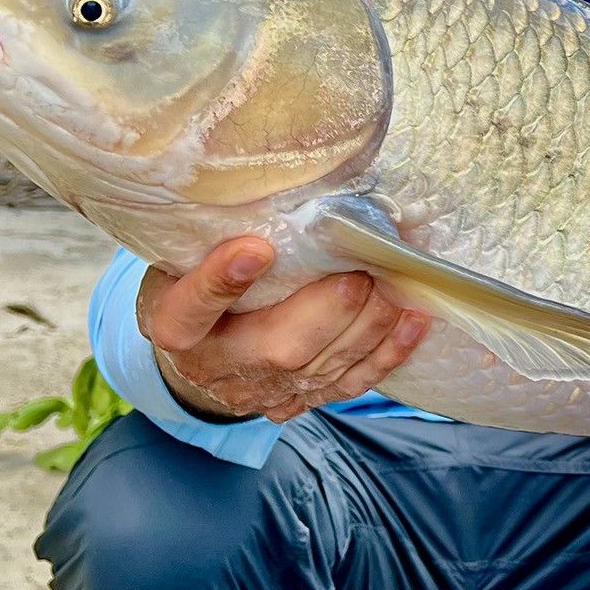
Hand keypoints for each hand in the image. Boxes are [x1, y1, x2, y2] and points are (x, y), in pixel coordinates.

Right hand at [137, 237, 429, 422]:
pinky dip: (390, 350)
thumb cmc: (194, 289)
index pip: (191, 310)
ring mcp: (263, 392)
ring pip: (324, 367)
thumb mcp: (180, 261)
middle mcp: (218, 368)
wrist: (199, 361)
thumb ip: (211, 239)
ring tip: (396, 282)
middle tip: (361, 270)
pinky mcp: (301, 402)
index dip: (221, 282)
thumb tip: (270, 188)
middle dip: (329, 309)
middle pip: (278, 349)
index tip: (256, 248)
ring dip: (370, 323)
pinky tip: (413, 317)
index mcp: (175, 327)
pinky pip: (352, 383)